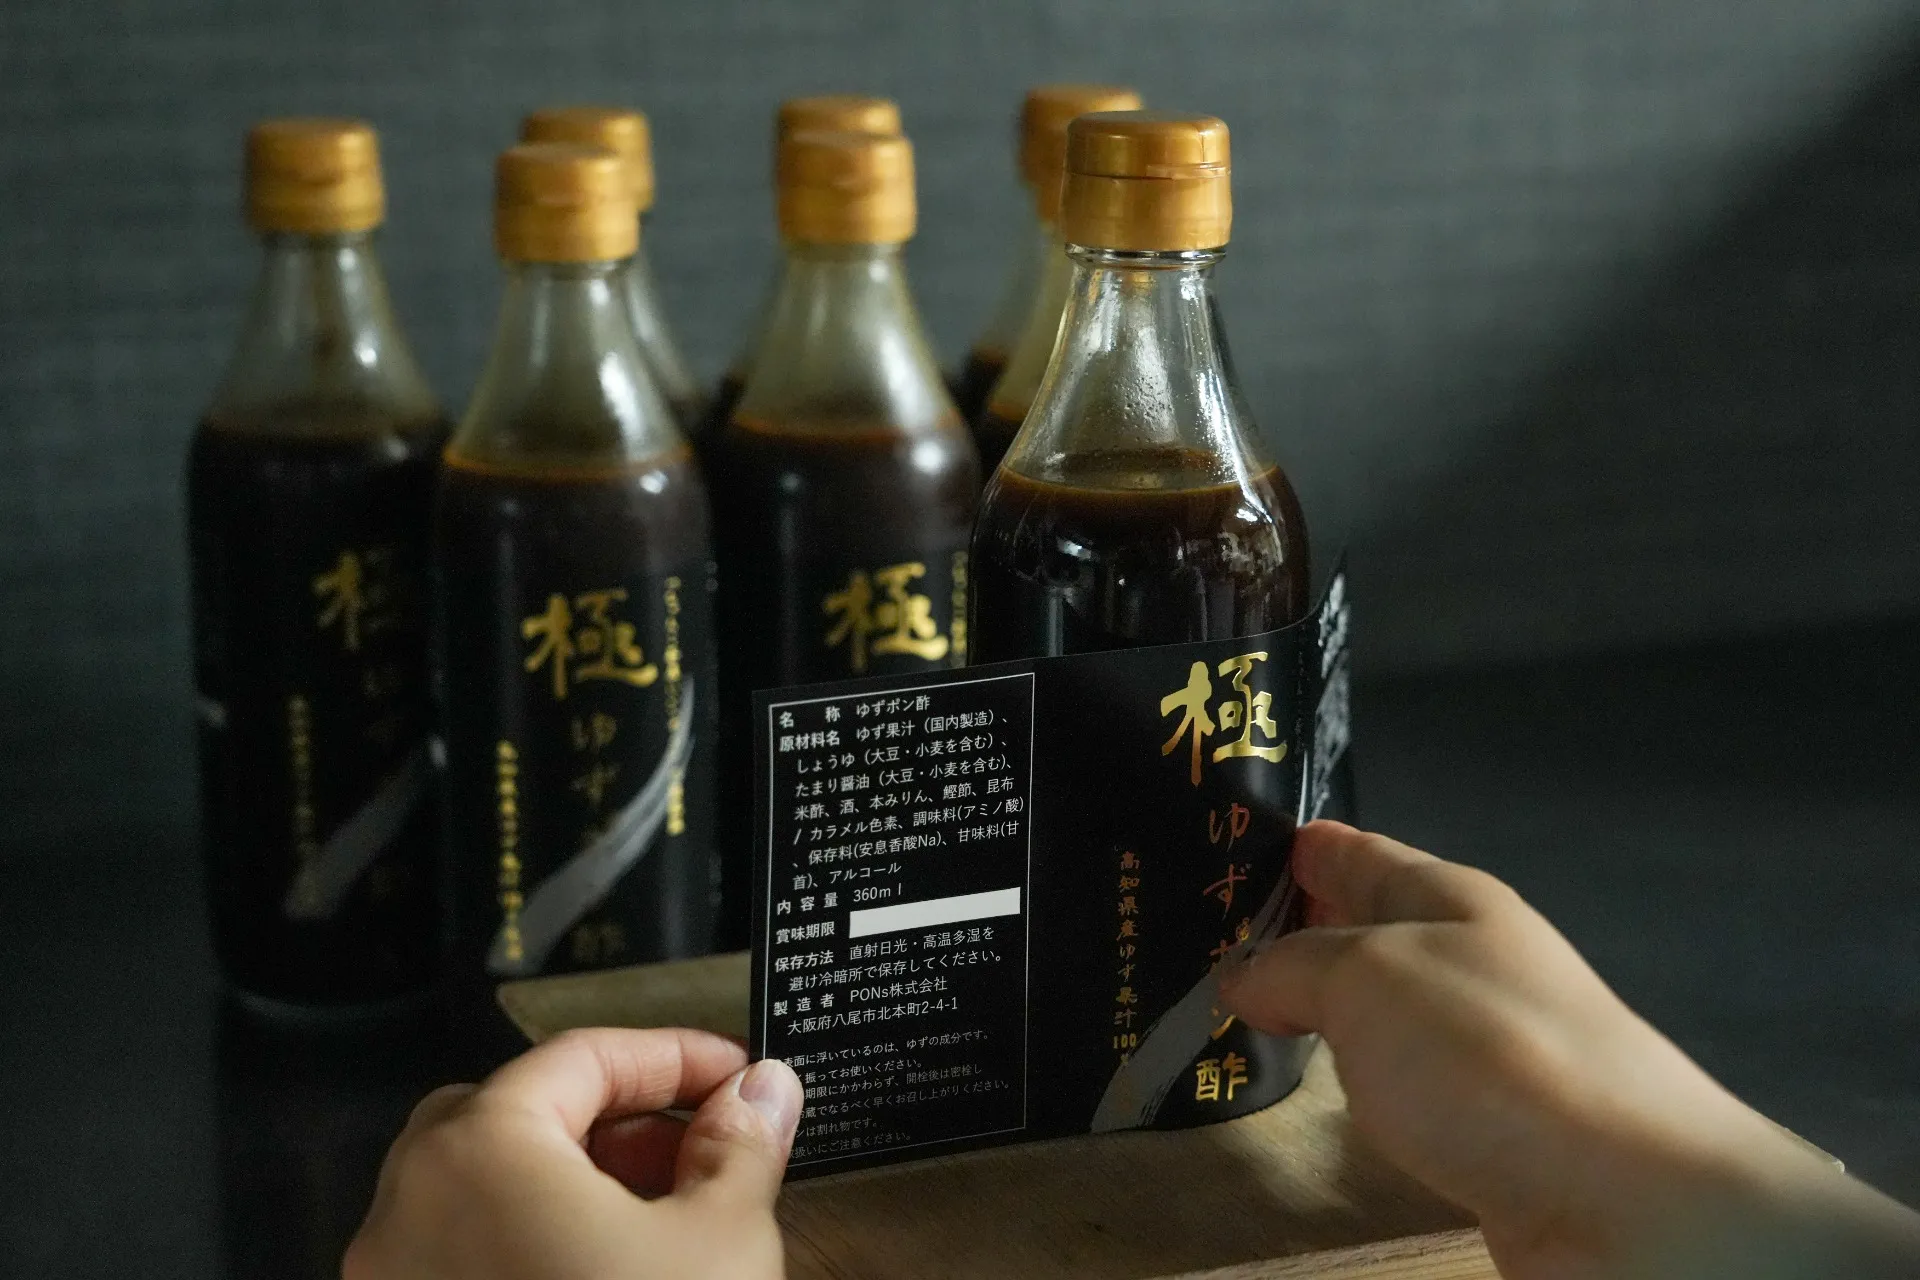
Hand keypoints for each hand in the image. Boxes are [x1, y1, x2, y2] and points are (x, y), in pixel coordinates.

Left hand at [345, 1027, 801, 1279]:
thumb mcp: (720, 1241)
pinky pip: (463, 1260)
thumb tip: (763, 1090)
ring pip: (479, 1191)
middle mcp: (406, 1209)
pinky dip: (531, 1242)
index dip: (671, 1056)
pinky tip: (607, 1275)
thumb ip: (741, 1146)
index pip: (578, 1060)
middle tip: (696, 1141)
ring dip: (571, 1181)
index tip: (738, 1076)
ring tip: (664, 1215)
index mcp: (480, 1153)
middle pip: (509, 1114)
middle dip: (609, 1116)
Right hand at [1220, 821, 1919, 1279]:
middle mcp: (1470, 958)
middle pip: (1369, 926)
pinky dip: (1357, 1072)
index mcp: (1449, 896)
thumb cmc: (1486, 1056)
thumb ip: (1292, 965)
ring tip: (1249, 1010)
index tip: (1225, 845)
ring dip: (1325, 1004)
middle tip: (1210, 936)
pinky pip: (1403, 1075)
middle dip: (1299, 926)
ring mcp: (1487, 1043)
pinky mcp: (1493, 1122)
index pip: (1355, 850)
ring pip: (1384, 1004)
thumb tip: (1246, 976)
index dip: (1294, 846)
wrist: (1624, 1194)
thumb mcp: (1365, 978)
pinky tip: (1327, 1086)